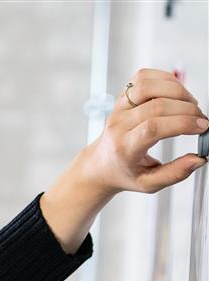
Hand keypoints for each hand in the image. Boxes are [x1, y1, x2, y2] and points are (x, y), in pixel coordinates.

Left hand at [76, 67, 207, 197]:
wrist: (101, 164)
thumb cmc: (124, 172)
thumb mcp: (148, 183)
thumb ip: (174, 174)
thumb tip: (199, 159)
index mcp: (123, 148)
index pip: (152, 128)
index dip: (182, 123)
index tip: (201, 127)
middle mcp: (118, 125)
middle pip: (156, 106)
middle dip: (187, 110)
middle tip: (200, 120)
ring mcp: (119, 108)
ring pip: (148, 85)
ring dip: (178, 91)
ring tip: (189, 106)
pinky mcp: (122, 96)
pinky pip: (144, 77)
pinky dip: (166, 79)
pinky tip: (176, 94)